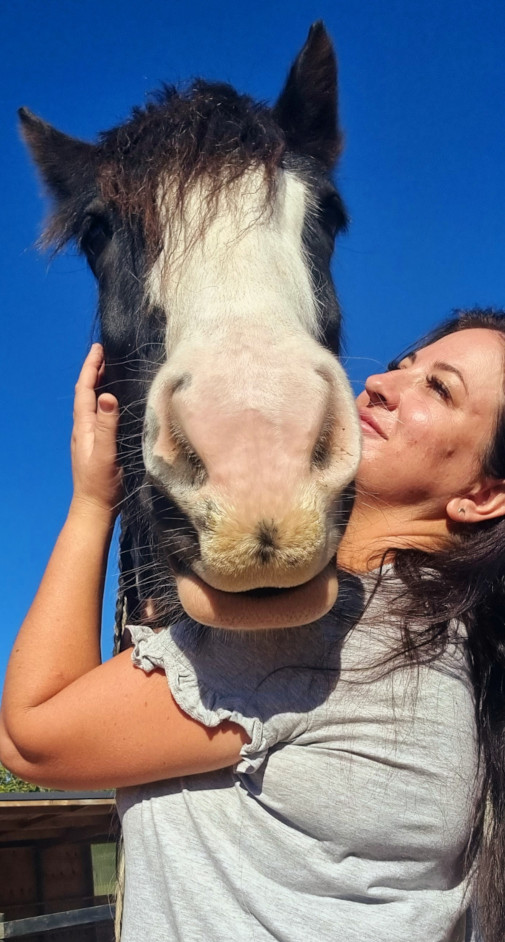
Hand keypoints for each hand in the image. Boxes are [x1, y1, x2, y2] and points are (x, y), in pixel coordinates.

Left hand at [70, 344, 122, 519]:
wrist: (94, 508)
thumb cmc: (101, 484)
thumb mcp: (105, 453)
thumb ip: (106, 426)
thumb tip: (106, 395)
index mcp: (84, 427)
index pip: (85, 391)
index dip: (91, 369)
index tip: (99, 349)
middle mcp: (83, 429)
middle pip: (85, 394)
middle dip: (93, 372)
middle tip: (104, 353)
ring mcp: (88, 438)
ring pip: (90, 404)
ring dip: (97, 385)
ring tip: (108, 370)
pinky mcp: (96, 445)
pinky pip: (97, 415)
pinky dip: (103, 401)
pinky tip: (113, 403)